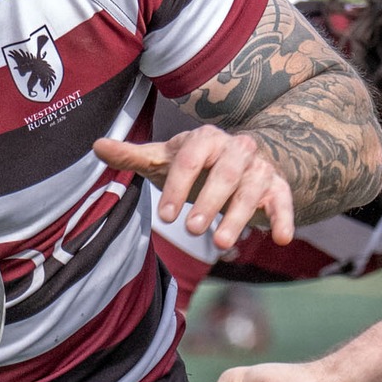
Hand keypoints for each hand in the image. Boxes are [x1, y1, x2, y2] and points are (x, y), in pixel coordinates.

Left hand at [96, 125, 294, 248]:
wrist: (243, 160)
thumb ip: (133, 156)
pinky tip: (282, 239)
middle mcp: (237, 149)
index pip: (190, 159)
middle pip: (224, 174)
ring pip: (252, 190)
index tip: (164, 217)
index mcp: (206, 139)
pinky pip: (283, 202)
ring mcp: (260, 169)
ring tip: (220, 243)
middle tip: (191, 229)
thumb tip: (97, 146)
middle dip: (208, 202)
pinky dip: (285, 219)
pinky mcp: (278, 188)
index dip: (176, 187)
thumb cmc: (196, 163)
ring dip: (237, 217)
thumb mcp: (164, 159)